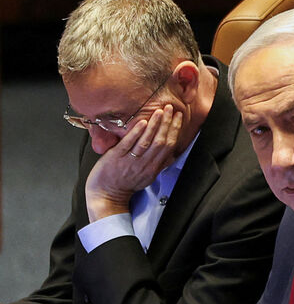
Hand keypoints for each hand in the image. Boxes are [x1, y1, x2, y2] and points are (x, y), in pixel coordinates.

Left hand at [84, 104, 182, 221]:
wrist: (107, 194)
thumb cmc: (125, 185)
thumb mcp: (147, 177)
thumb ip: (158, 165)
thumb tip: (170, 156)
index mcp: (154, 167)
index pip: (169, 146)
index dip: (175, 130)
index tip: (178, 117)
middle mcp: (145, 164)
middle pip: (161, 142)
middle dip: (167, 123)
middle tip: (170, 108)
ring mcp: (131, 161)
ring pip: (147, 142)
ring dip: (155, 125)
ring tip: (159, 111)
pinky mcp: (117, 158)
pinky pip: (129, 144)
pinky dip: (136, 133)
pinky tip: (142, 122)